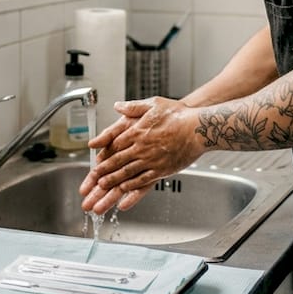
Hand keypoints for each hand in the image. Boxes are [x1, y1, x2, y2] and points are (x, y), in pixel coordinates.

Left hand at [78, 97, 204, 214]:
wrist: (199, 128)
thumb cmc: (179, 115)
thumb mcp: (154, 104)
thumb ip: (133, 107)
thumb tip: (118, 106)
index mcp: (138, 131)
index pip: (115, 145)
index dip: (104, 154)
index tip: (95, 160)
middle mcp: (142, 147)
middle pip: (117, 161)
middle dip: (104, 171)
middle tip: (93, 180)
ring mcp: (151, 160)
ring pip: (127, 173)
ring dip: (113, 181)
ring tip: (103, 188)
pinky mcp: (162, 170)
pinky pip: (143, 180)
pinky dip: (132, 186)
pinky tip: (124, 190)